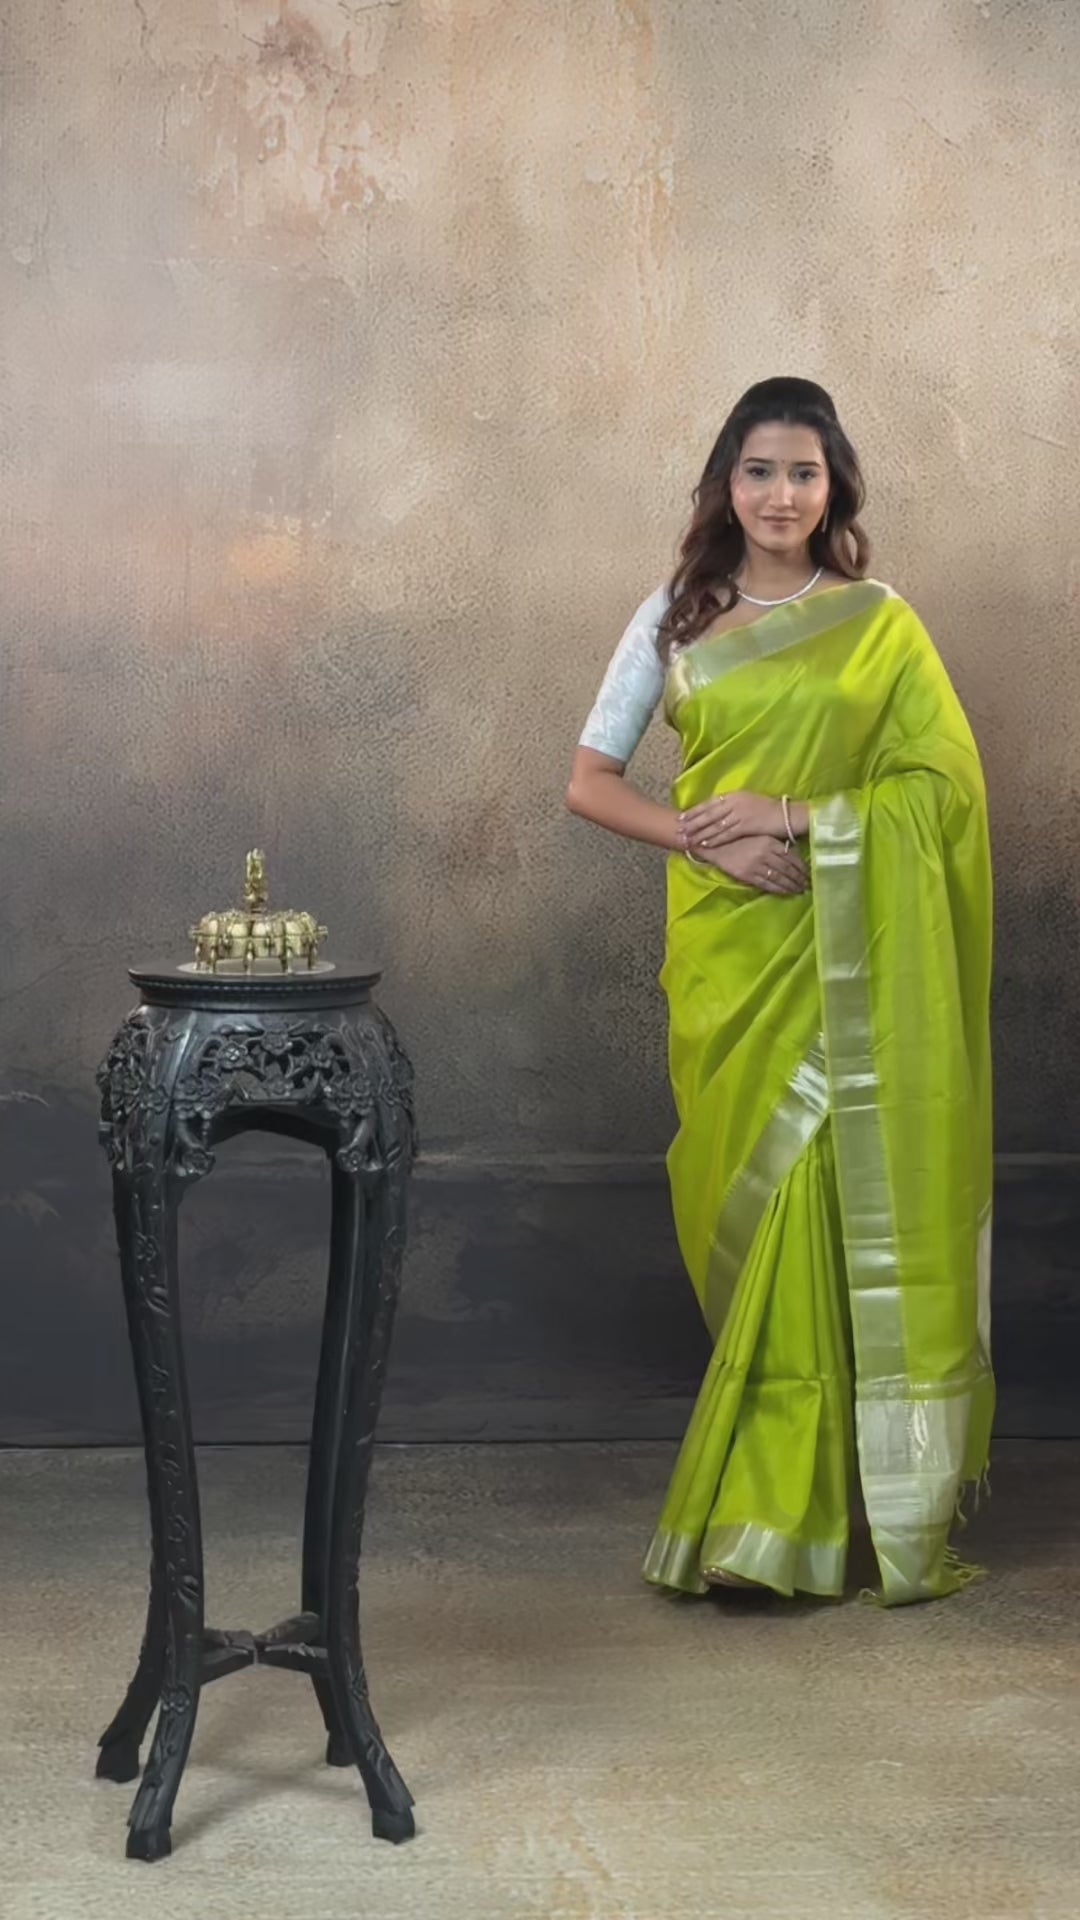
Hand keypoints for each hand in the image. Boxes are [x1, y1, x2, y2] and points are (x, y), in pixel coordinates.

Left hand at [678, 790, 783, 850]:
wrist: (787, 815)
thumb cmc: (769, 809)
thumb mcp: (749, 801)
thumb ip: (733, 804)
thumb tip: (718, 810)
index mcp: (734, 795)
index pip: (709, 803)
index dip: (694, 810)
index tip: (681, 816)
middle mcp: (735, 802)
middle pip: (708, 813)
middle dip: (692, 822)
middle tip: (678, 830)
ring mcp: (740, 813)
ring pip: (715, 825)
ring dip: (700, 833)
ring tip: (688, 839)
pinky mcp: (746, 825)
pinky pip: (726, 834)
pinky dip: (714, 839)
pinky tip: (704, 844)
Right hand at [690, 834, 808, 895]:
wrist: (713, 842)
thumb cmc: (736, 835)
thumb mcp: (758, 833)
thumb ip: (774, 842)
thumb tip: (793, 851)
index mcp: (769, 840)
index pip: (791, 856)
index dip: (802, 866)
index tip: (809, 872)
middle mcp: (765, 853)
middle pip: (788, 868)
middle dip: (800, 878)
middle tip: (808, 884)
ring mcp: (756, 865)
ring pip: (779, 878)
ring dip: (792, 885)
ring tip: (800, 890)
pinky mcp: (747, 875)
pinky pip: (767, 884)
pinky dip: (779, 889)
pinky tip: (786, 892)